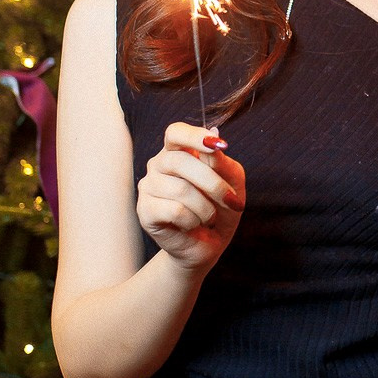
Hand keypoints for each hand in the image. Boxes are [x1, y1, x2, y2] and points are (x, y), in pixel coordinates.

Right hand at [137, 123, 245, 274]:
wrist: (209, 245)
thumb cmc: (220, 209)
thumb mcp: (232, 183)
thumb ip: (223, 162)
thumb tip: (214, 139)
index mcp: (178, 152)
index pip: (176, 132)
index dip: (194, 136)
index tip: (218, 145)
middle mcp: (159, 165)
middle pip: (180, 161)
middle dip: (213, 184)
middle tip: (231, 201)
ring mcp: (148, 187)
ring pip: (180, 189)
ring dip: (205, 208)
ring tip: (209, 217)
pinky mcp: (145, 211)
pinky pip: (173, 210)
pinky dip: (192, 220)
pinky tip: (193, 225)